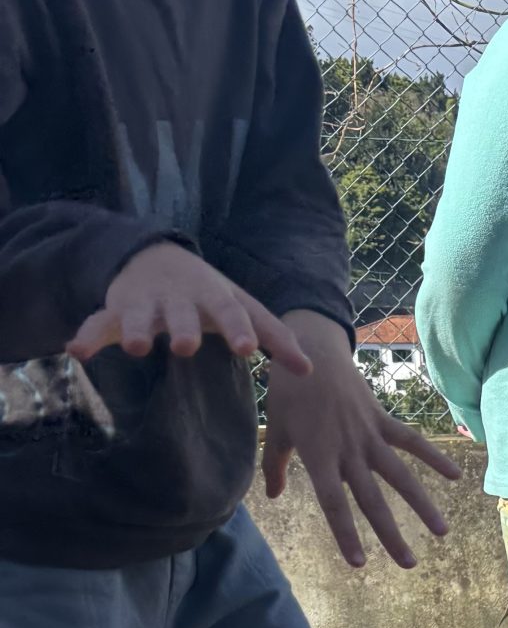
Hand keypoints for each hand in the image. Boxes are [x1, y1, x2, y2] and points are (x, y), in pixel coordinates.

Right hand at [69, 243, 313, 373]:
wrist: (155, 255)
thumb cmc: (209, 293)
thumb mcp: (243, 306)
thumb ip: (275, 337)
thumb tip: (310, 372)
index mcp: (213, 294)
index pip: (230, 311)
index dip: (239, 328)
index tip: (248, 348)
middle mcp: (178, 296)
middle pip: (181, 313)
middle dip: (183, 327)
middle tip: (186, 346)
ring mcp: (146, 302)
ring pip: (139, 316)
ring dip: (138, 330)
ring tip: (139, 348)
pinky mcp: (117, 310)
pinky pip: (100, 322)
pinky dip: (88, 335)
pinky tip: (77, 350)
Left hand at [263, 310, 458, 569]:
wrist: (309, 349)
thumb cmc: (288, 392)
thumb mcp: (275, 430)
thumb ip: (274, 465)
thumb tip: (273, 496)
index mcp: (319, 456)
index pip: (334, 503)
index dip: (346, 533)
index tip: (359, 563)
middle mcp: (347, 450)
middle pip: (372, 499)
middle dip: (391, 534)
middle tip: (408, 564)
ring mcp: (368, 434)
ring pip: (400, 476)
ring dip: (422, 505)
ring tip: (441, 532)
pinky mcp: (382, 419)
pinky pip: (411, 441)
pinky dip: (434, 457)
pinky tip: (456, 476)